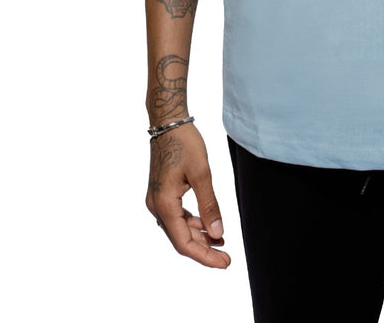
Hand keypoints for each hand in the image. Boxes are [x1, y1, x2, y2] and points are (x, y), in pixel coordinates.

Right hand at [146, 122, 230, 267]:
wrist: (168, 122)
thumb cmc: (184, 143)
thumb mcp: (201, 174)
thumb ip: (209, 205)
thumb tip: (217, 233)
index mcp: (164, 204)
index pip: (183, 243)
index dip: (204, 256)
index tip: (225, 262)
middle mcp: (156, 206)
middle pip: (180, 239)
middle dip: (204, 250)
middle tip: (227, 257)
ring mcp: (157, 200)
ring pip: (178, 229)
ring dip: (199, 237)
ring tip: (221, 241)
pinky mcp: (162, 194)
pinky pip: (177, 217)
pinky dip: (192, 223)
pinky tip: (207, 225)